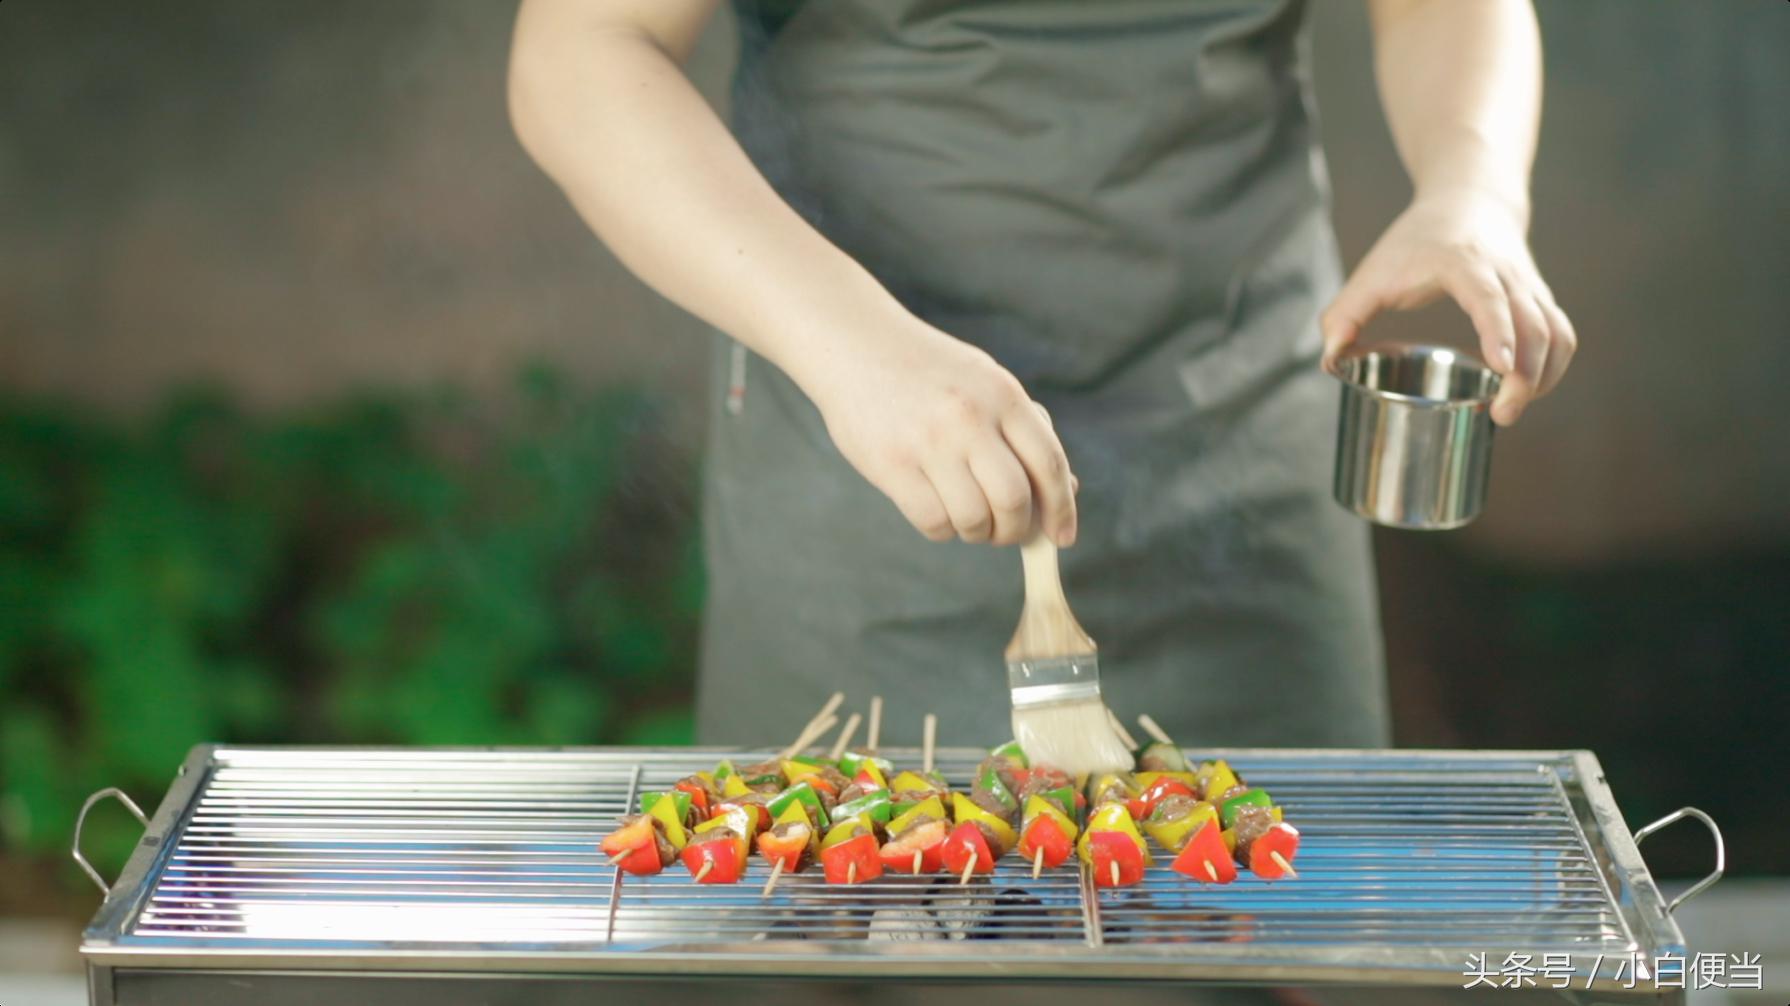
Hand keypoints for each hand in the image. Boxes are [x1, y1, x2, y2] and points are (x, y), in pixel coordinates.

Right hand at [801, 315, 1077, 546]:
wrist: (856, 344)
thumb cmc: (931, 372)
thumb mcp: (986, 384)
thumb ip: (1023, 431)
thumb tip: (1064, 492)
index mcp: (1003, 394)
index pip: (1048, 464)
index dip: (1062, 509)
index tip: (1063, 536)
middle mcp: (970, 417)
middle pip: (1014, 500)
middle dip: (1017, 530)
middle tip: (1007, 532)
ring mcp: (928, 442)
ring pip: (974, 519)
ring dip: (979, 533)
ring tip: (971, 520)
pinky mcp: (891, 465)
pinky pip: (934, 522)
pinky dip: (944, 530)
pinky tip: (940, 512)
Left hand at [1320, 189, 1576, 425]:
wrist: (1470, 200)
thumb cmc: (1417, 240)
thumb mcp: (1373, 271)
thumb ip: (1344, 314)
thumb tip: (1329, 360)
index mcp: (1463, 262)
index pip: (1489, 296)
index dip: (1498, 330)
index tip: (1502, 366)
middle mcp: (1505, 273)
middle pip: (1534, 323)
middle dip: (1526, 374)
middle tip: (1502, 414)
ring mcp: (1530, 287)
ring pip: (1557, 332)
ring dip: (1545, 376)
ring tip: (1512, 409)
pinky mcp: (1541, 299)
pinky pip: (1561, 335)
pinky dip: (1552, 368)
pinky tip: (1525, 391)